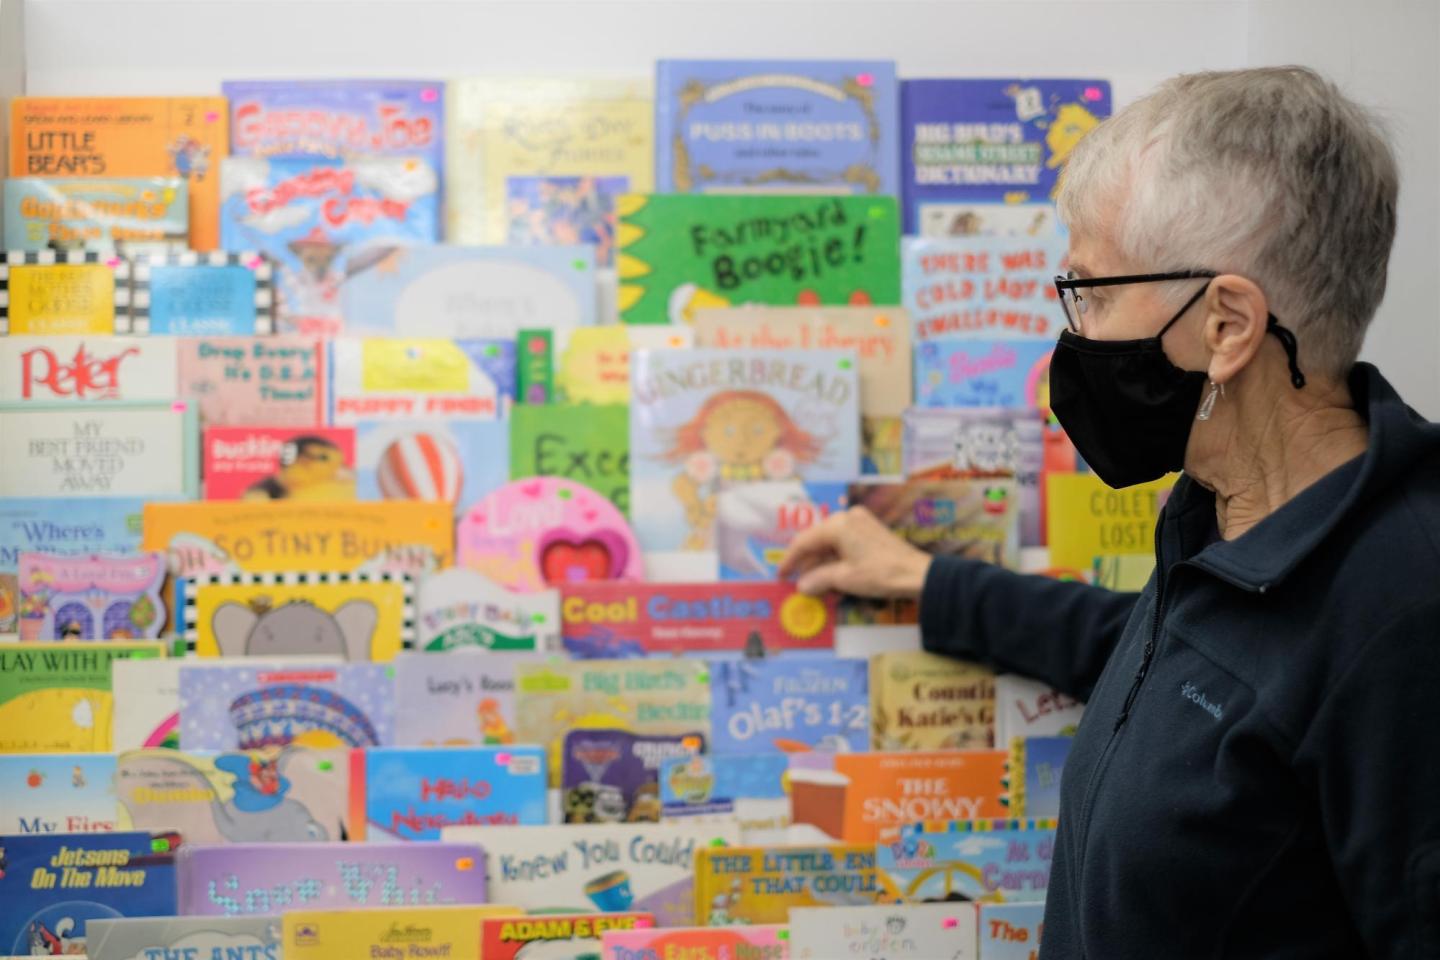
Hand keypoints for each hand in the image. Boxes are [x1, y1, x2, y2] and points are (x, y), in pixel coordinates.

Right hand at [777, 506, 932, 598]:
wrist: (917, 574)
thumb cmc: (880, 574)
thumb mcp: (844, 579)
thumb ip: (818, 579)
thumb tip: (801, 585)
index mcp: (837, 525)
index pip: (804, 541)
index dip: (789, 560)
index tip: (780, 575)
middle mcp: (847, 517)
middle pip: (817, 541)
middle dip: (807, 563)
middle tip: (797, 582)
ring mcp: (860, 522)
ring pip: (830, 543)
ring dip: (822, 564)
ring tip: (816, 585)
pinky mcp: (869, 530)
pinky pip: (844, 543)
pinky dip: (836, 560)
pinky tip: (833, 578)